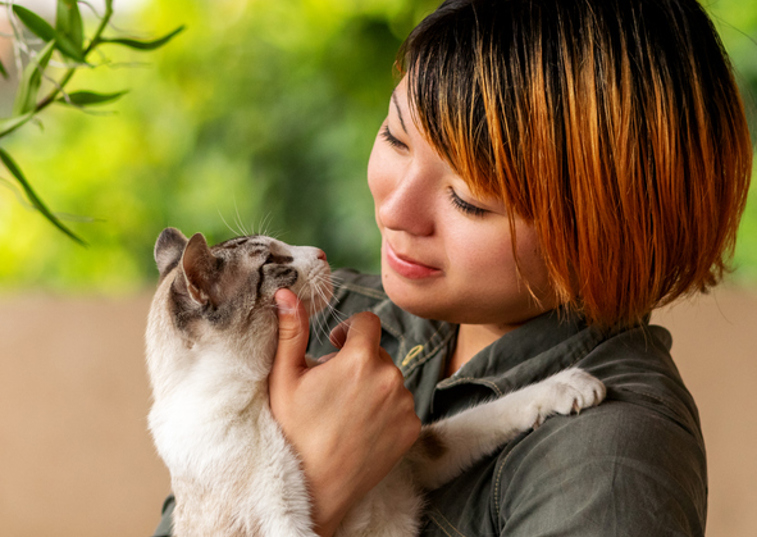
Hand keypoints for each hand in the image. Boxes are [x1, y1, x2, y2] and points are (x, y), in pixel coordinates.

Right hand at [268, 289, 420, 536]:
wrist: (315, 487)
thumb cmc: (293, 430)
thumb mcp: (284, 378)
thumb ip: (291, 330)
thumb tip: (286, 292)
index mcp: (360, 358)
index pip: (368, 321)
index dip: (349, 331)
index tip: (335, 346)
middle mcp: (390, 377)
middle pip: (378, 352)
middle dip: (359, 361)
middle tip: (333, 387)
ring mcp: (405, 404)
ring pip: (391, 379)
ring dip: (373, 385)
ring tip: (346, 410)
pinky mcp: (413, 427)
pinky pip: (402, 405)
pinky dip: (386, 409)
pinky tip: (362, 426)